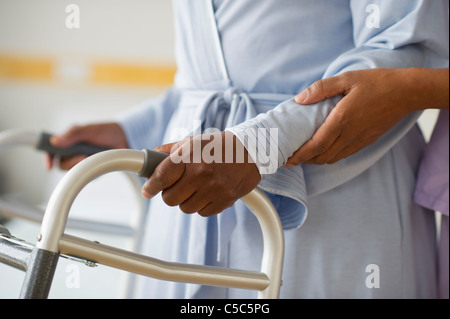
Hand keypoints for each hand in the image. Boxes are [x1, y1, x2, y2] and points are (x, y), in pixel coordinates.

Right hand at [45, 123, 128, 169]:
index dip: (48, 158)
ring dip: (80, 165)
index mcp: (68, 139)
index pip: (51, 150)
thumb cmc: (106, 131)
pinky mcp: (90, 166)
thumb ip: (72, 135)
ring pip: (72, 169)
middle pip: (61, 163)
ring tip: (91, 157)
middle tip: (83, 157)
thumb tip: (55, 141)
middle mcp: (73, 150)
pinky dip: (90, 169)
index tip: (49, 166)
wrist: (124, 139)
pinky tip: (97, 161)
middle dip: (70, 162)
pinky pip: (85, 173)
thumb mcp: (88, 131)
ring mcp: (81, 159)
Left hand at [141, 131, 260, 216]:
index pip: (162, 176)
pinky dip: (202, 206)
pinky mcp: (225, 199)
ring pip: (186, 208)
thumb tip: (151, 156)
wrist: (251, 150)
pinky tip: (208, 193)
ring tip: (196, 188)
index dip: (151, 186)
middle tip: (177, 187)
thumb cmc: (219, 145)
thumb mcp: (194, 141)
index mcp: (189, 156)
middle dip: (170, 194)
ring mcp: (214, 188)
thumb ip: (170, 150)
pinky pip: (203, 212)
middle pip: (170, 199)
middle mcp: (200, 173)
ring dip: (187, 201)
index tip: (147, 191)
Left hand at [286, 69, 417, 165]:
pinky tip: (323, 151)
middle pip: (321, 156)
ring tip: (303, 156)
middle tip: (289, 159)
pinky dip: (329, 157)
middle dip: (303, 160)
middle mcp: (350, 134)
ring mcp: (359, 140)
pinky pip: (344, 155)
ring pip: (332, 158)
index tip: (286, 159)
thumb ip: (321, 88)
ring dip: (315, 160)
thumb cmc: (377, 82)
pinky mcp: (366, 141)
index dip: (300, 155)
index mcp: (342, 120)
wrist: (408, 92)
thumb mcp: (347, 78)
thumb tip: (299, 99)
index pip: (316, 145)